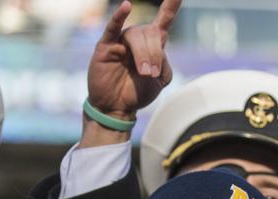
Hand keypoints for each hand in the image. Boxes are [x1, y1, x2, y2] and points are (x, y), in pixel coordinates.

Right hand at [84, 0, 179, 122]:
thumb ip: (164, 62)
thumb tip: (154, 50)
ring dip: (143, 54)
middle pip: (151, 33)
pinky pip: (113, 27)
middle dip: (154, 54)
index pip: (164, 19)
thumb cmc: (138, 92)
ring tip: (144, 73)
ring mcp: (121, 40)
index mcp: (153, 44)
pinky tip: (126, 6)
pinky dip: (119, 16)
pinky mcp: (106, 46)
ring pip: (136, 35)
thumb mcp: (160, 79)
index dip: (171, 5)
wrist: (117, 109)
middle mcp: (137, 38)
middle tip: (151, 74)